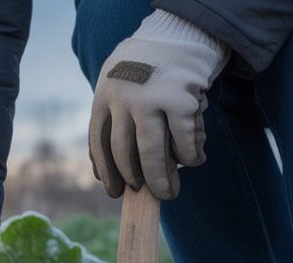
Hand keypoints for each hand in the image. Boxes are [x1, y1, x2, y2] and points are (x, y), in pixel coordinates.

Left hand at [89, 9, 227, 199]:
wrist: (173, 37)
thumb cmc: (141, 72)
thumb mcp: (115, 90)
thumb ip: (109, 124)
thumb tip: (100, 173)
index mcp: (102, 99)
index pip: (99, 143)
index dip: (106, 171)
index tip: (114, 192)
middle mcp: (123, 101)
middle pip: (124, 152)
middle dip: (135, 179)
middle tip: (146, 195)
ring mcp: (151, 99)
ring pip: (153, 150)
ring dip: (161, 176)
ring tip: (168, 192)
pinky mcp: (180, 98)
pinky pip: (183, 137)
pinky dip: (188, 154)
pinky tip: (193, 161)